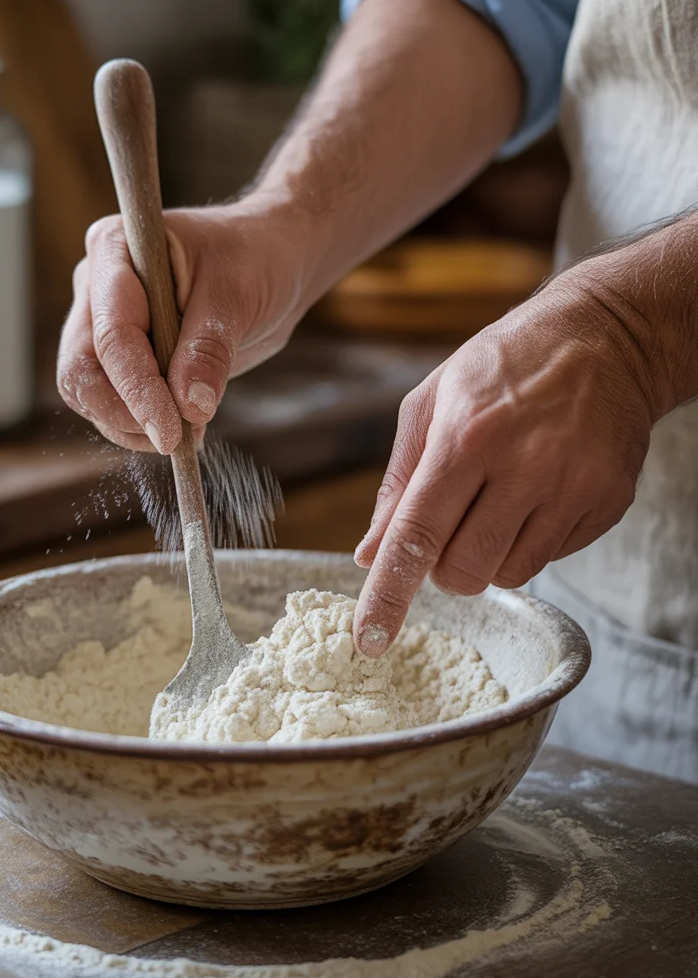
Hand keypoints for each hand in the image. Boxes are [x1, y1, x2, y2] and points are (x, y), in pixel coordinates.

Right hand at [57, 199, 304, 452]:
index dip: (138, 389)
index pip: (112, 335)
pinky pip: (113, 401)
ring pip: (89, 393)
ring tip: (188, 432)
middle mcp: (96, 286)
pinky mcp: (121, 356)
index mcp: (114, 250)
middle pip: (81, 369)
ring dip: (132, 426)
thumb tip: (189, 407)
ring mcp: (102, 323)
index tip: (170, 432)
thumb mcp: (238, 295)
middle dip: (122, 413)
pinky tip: (186, 425)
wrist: (271, 259)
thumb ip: (209, 349)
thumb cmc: (253, 257)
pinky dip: (143, 424)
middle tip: (173, 438)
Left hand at [352, 268, 657, 655]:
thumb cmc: (503, 365)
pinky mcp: (606, 503)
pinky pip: (550, 558)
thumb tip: (370, 554)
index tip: (371, 640)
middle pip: (463, 572)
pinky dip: (528, 541)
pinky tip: (534, 492)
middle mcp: (523, 467)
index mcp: (467, 437)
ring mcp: (572, 488)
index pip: (418, 536)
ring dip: (486, 555)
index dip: (389, 596)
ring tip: (496, 498)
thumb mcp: (432, 402)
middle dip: (442, 567)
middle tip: (449, 524)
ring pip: (507, 574)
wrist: (608, 337)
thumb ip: (398, 483)